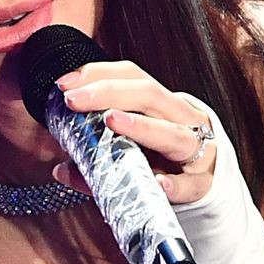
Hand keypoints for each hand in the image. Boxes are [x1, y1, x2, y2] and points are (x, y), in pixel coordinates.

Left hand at [46, 61, 217, 205]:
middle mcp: (181, 119)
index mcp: (161, 106)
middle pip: (150, 95)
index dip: (99, 74)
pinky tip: (158, 184)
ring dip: (141, 127)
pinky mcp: (203, 185)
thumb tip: (60, 171)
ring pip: (173, 133)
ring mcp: (196, 151)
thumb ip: (95, 158)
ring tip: (111, 121)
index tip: (64, 84)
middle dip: (109, 92)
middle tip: (73, 100)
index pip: (133, 76)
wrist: (204, 188)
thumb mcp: (127, 151)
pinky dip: (176, 185)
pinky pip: (192, 184)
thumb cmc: (161, 162)